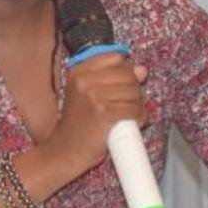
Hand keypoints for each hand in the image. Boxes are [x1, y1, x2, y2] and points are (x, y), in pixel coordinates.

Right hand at [42, 53, 147, 171]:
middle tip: (130, 103)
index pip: (115, 58)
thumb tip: (142, 70)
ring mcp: (94, 96)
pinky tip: (135, 122)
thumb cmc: (79, 122)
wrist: (65, 149)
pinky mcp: (104, 113)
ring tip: (132, 114)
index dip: (126, 70)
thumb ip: (114, 78)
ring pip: (134, 91)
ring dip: (139, 104)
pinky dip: (139, 116)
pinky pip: (133, 109)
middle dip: (135, 89)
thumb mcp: (88, 93)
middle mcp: (84, 80)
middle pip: (127, 74)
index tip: (125, 83)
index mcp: (79, 71)